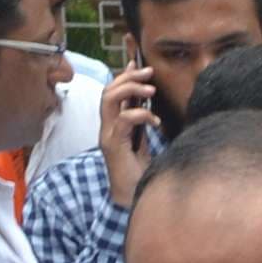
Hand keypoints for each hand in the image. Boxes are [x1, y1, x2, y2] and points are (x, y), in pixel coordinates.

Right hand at [96, 63, 162, 208]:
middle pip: (108, 90)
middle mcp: (106, 127)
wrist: (131, 199)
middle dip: (128, 76)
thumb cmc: (139, 172)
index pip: (113, 91)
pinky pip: (123, 119)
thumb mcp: (143, 140)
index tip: (139, 63)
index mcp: (113, 124)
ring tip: (151, 90)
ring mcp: (107, 135)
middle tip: (149, 73)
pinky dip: (140, 114)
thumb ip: (143, 121)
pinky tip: (155, 121)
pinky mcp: (113, 145)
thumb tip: (150, 103)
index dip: (124, 74)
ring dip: (131, 89)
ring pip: (109, 99)